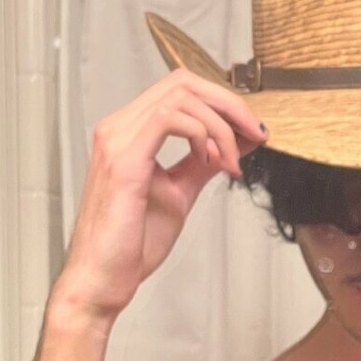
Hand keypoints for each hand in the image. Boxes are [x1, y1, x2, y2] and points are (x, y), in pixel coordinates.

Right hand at [52, 67, 266, 324]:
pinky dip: (202, 135)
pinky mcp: (124, 160)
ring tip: (232, 163)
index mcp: (130, 132)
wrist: (104, 277)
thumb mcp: (178, 194)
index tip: (251, 132)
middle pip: (183, 82)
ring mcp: (118, 139)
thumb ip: (200, 166)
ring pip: (180, 96)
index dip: (223, 103)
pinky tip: (212, 163)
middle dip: (230, 105)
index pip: (180, 91)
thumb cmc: (132, 244)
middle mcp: (119, 127)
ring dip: (220, 125)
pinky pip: (169, 120)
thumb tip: (231, 147)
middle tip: (256, 134)